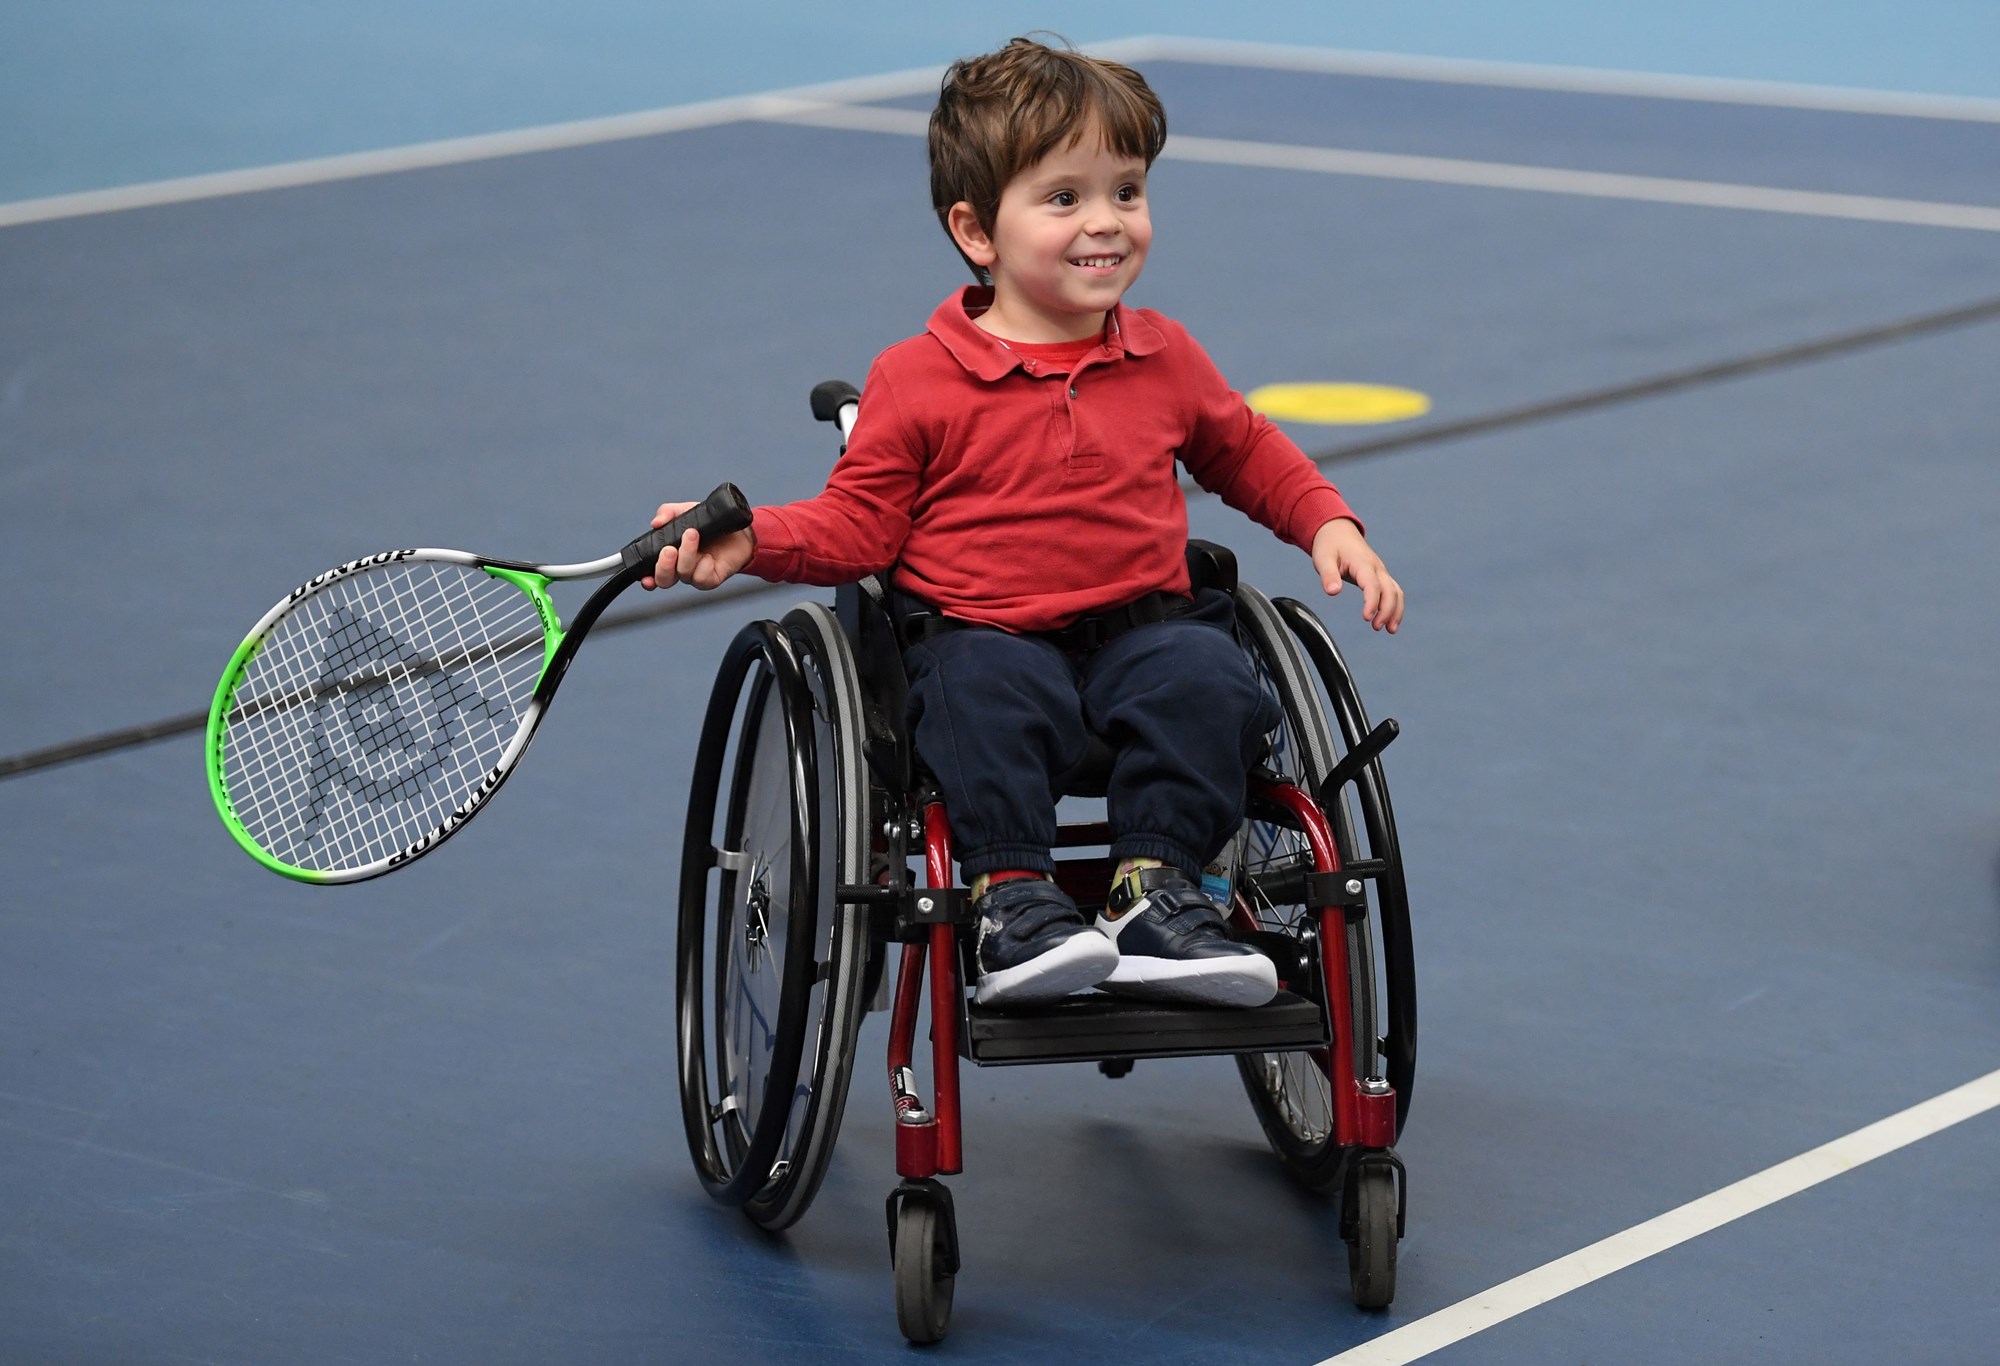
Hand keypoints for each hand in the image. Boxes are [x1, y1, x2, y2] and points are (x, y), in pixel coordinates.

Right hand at [640, 500, 756, 590]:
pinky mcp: (711, 579)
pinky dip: (703, 565)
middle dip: (663, 566)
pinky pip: (701, 578)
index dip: (646, 577)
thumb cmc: (709, 524)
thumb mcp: (686, 512)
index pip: (652, 572)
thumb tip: (655, 522)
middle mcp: (680, 568)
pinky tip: (710, 556)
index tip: (645, 576)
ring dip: (686, 554)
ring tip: (693, 534)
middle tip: (669, 549)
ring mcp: (695, 575)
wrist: (738, 530)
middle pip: (664, 579)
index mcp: (670, 556)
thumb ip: (668, 513)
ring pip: (683, 574)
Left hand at [1310, 519, 1403, 632]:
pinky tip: (1389, 621)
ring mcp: (1380, 572)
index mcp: (1363, 563)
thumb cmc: (1329, 545)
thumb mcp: (1323, 559)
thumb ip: (1328, 575)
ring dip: (1395, 611)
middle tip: (1376, 627)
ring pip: (1396, 592)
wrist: (1338, 532)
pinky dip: (1395, 607)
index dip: (1372, 602)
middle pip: (1390, 590)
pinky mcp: (1380, 576)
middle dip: (1387, 610)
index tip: (1366, 618)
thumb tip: (1333, 592)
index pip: (1373, 585)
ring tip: (1390, 630)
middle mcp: (1376, 568)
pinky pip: (1393, 592)